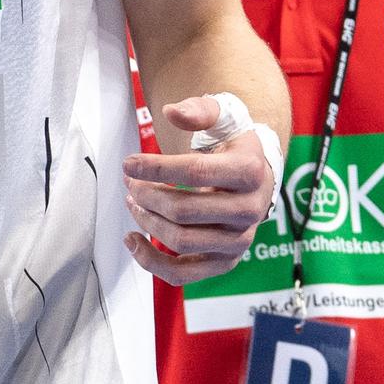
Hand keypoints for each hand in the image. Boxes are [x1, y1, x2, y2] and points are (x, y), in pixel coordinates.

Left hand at [121, 96, 277, 284]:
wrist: (255, 174)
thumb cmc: (231, 143)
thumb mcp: (223, 116)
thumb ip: (199, 110)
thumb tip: (171, 112)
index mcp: (249, 172)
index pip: (195, 172)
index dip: (155, 168)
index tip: (128, 163)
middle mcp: (250, 210)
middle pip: (183, 211)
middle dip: (146, 194)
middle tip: (129, 181)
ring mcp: (238, 240)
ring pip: (181, 242)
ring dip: (146, 222)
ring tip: (132, 201)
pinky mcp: (225, 261)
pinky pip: (184, 274)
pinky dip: (152, 261)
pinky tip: (131, 240)